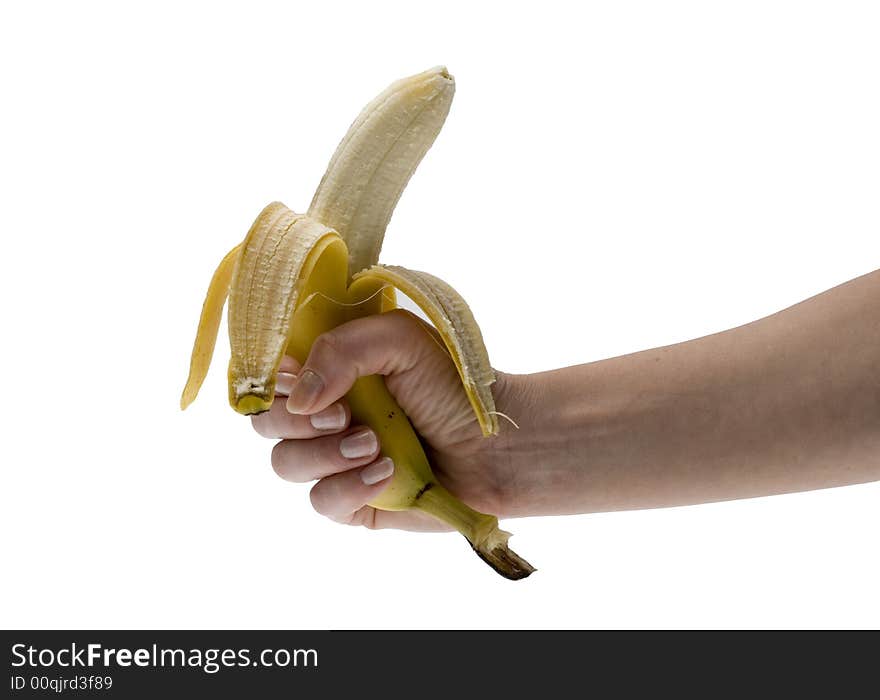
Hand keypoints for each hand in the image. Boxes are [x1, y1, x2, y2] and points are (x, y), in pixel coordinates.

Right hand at [251, 309, 508, 530]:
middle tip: (345, 415)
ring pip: (286, 464)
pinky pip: (321, 501)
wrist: (497, 444)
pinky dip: (350, 487)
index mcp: (329, 371)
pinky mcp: (351, 501)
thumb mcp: (401, 341)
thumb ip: (342, 350)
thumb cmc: (453, 386)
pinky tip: (387, 472)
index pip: (271, 376)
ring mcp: (334, 461)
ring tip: (376, 445)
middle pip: (267, 423)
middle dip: (299, 421)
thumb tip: (299, 397)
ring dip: (327, 455)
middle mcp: (324, 415)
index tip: (300, 381)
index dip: (275, 382)